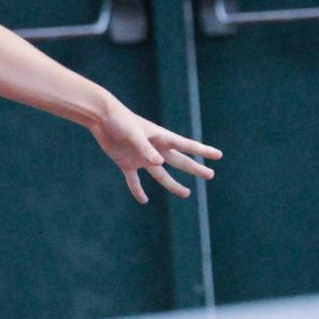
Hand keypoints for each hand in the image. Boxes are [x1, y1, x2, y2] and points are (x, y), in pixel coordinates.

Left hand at [88, 101, 221, 203]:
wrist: (100, 117)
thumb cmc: (119, 120)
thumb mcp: (133, 134)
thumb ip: (145, 148)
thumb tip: (159, 163)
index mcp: (160, 138)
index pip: (186, 146)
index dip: (202, 150)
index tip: (218, 154)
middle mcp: (154, 149)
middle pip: (178, 161)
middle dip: (195, 168)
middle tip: (210, 174)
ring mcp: (141, 157)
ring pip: (161, 174)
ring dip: (172, 184)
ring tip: (186, 193)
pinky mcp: (126, 162)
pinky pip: (134, 180)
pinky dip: (138, 191)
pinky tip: (143, 200)